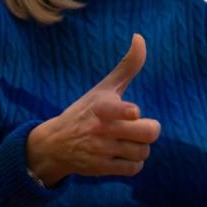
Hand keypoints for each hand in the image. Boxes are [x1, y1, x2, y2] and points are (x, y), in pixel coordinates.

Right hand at [27, 34, 159, 185]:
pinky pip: (134, 169)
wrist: (55, 144)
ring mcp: (101, 151)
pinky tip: (124, 154)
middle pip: (147, 134)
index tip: (133, 112)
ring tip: (128, 141)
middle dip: (150, 130)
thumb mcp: (103, 88)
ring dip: (141, 147)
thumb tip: (140, 37)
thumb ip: (126, 66)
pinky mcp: (101, 169)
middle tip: (141, 126)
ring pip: (143, 152)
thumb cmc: (86, 111)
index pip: (116, 110)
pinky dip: (134, 163)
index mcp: (101, 107)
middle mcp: (100, 129)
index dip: (128, 112)